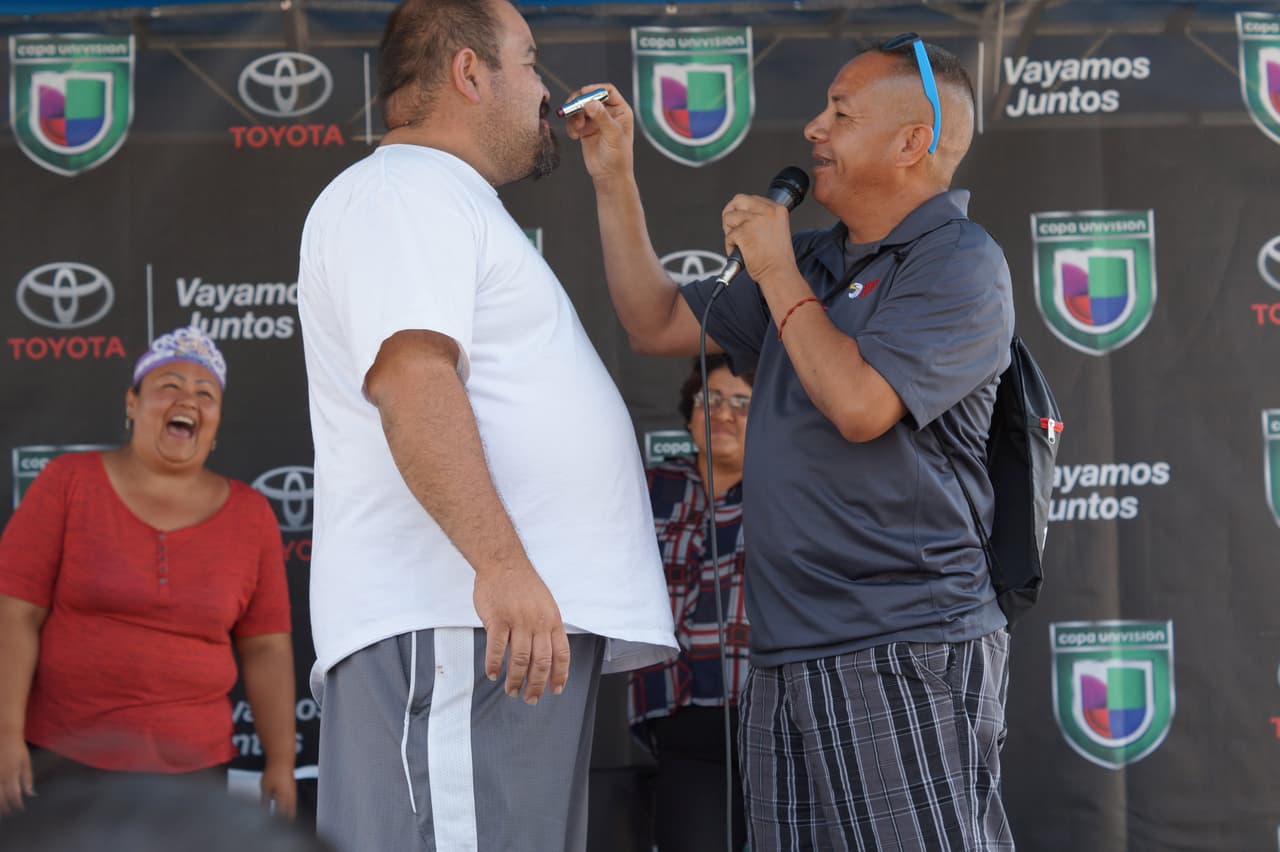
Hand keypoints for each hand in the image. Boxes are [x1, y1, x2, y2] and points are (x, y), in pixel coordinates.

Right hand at [0, 735, 32, 814]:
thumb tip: (31, 794)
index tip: (20, 810)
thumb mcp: (26, 761)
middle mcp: (0, 776)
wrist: (4, 734)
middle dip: (5, 808)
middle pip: (1, 798)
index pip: (14, 795)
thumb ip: (27, 778)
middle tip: (9, 814)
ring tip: (2, 811)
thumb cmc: (17, 748)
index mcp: (12, 774)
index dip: (16, 805)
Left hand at [260, 760, 296, 819]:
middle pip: (290, 812)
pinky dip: (290, 807)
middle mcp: (290, 795)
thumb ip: (265, 800)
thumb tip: (262, 810)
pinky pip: (293, 801)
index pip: (281, 813)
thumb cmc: (273, 772)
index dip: (277, 821)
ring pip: (293, 807)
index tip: (273, 826)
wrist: (282, 760)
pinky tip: (287, 808)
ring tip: (286, 819)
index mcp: (283, 796)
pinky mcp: (293, 788)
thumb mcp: (265, 787)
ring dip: (289, 813)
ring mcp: (293, 792)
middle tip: (282, 825)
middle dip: (286, 819)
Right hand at [473, 562, 570, 704]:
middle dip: (537, 685)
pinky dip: (495, 664)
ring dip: (515, 679)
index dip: (560, 675)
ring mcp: (518, 621)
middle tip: (530, 698)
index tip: (555, 690)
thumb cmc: (523, 585)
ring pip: (520, 659)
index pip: (561, 654)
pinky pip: (497, 648)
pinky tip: (493, 674)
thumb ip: (546, 628)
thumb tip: (545, 656)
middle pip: (541, 662)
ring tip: (511, 690)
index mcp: (553, 620)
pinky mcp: (498, 619)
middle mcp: (538, 622)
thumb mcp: (545, 604)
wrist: (503, 563)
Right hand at [562, 83, 633, 180]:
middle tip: (572, 108)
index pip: (607, 91)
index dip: (595, 90)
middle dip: (579, 102)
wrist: (609, 176)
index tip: (584, 95)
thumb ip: (602, 117)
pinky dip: (571, 126)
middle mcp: (608, 113)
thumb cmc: (618, 157)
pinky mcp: (585, 129)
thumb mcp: (612, 135)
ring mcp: (596, 120)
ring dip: (574, 115)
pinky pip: (574, 120)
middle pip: (589, 96)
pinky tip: (575, 136)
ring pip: (579, 107)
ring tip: (576, 128)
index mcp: (620, 110)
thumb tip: (590, 102)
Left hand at [721, 193, 798, 289]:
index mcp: (777, 210)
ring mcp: (754, 220)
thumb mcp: (777, 230)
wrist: (779, 273)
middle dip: (731, 213)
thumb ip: (763, 219)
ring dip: (729, 231)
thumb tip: (745, 215)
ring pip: (729, 217)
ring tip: (738, 244)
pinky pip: (728, 235)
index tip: (741, 219)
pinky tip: (739, 253)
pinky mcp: (742, 232)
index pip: (753, 199)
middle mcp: (766, 211)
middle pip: (738, 200)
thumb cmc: (778, 259)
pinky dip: (729, 246)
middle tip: (731, 226)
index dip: (743, 209)